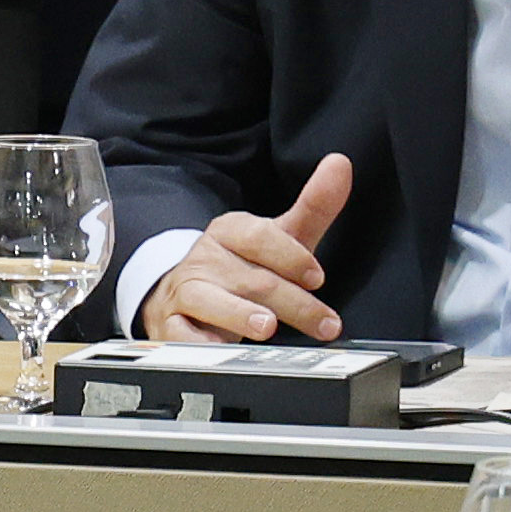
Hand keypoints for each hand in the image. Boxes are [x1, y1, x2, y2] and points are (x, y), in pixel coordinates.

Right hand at [144, 153, 358, 342]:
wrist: (184, 294)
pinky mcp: (170, 324)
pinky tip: (221, 347)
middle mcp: (205, 258)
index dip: (290, 257)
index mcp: (229, 231)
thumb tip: (340, 164)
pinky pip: (180, 333)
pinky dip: (199, 342)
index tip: (317, 277)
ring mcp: (185, 291)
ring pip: (210, 300)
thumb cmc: (241, 268)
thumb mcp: (279, 238)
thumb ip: (312, 207)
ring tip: (266, 327)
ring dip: (239, 314)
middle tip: (323, 323)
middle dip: (292, 303)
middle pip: (250, 278)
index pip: (259, 236)